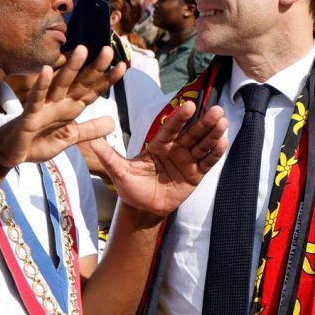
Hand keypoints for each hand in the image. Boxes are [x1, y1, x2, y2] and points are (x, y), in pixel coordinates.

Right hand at [0, 45, 125, 175]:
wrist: (11, 154)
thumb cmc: (38, 142)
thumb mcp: (69, 138)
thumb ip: (90, 130)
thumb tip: (113, 122)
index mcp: (71, 108)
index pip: (93, 91)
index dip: (107, 80)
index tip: (123, 66)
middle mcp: (60, 102)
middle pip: (80, 82)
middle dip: (94, 67)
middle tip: (108, 50)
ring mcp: (44, 106)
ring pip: (60, 83)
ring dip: (71, 67)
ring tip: (82, 50)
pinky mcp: (29, 114)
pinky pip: (36, 97)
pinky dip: (42, 84)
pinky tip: (48, 70)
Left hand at [87, 101, 226, 218]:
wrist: (143, 209)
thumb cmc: (131, 188)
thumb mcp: (118, 172)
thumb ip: (108, 156)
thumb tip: (90, 140)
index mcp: (158, 145)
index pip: (171, 128)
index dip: (179, 118)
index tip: (189, 105)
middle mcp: (175, 150)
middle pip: (191, 133)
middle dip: (203, 122)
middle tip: (215, 110)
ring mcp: (187, 161)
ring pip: (202, 145)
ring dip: (212, 133)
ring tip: (222, 121)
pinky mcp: (195, 175)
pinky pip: (207, 162)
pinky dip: (215, 153)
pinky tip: (223, 141)